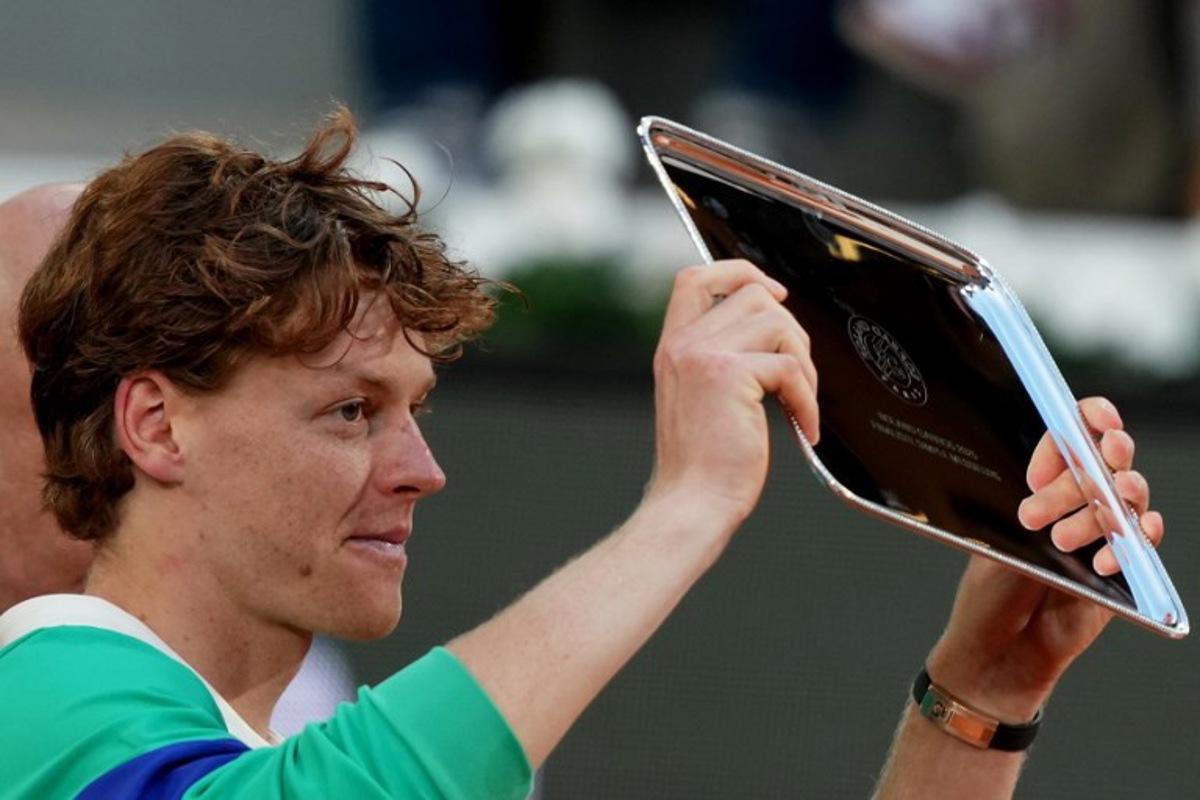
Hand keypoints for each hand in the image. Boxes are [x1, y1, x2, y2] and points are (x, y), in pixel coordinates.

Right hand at [646, 260, 818, 529]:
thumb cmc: (703, 465)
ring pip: (777, 322)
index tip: (773, 297)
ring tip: (800, 402)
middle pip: (753, 294)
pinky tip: (802, 426)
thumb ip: (720, 360)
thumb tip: (773, 331)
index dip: (740, 272)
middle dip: (790, 331)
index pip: (695, 277)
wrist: (692, 504)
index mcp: (673, 347)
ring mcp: (703, 357)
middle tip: (796, 376)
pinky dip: (807, 399)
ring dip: (803, 362)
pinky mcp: (729, 377)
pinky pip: (790, 367)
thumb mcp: (702, 398)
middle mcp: (683, 345)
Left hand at [926, 397, 1162, 721]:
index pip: (1075, 433)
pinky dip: (1128, 547)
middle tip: (1080, 474)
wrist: (999, 649)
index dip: (1089, 419)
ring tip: (1062, 539)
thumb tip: (1050, 479)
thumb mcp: (999, 541)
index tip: (1091, 418)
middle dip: (1094, 463)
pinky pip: (1143, 543)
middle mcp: (1078, 501)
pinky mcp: (1126, 568)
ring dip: (1099, 511)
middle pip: (1106, 461)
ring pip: (1127, 497)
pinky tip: (1102, 563)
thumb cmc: (990, 592)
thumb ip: (1030, 510)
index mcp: (1043, 482)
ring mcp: (1105, 532)